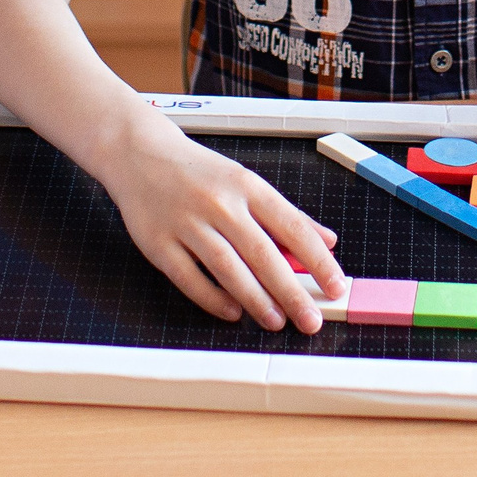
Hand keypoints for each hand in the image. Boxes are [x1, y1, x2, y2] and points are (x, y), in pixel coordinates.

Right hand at [99, 115, 344, 330]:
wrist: (140, 155)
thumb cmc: (199, 173)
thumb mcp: (247, 183)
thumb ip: (287, 215)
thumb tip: (328, 242)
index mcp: (248, 186)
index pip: (293, 227)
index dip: (318, 261)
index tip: (336, 286)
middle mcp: (220, 204)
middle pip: (263, 254)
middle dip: (291, 292)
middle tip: (310, 320)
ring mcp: (187, 223)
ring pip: (228, 269)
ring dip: (256, 300)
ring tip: (276, 321)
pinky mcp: (159, 243)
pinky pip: (190, 278)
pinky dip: (213, 298)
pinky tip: (232, 312)